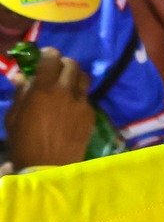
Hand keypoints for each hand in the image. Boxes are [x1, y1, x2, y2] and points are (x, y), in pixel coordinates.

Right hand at [6, 46, 95, 167]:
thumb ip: (21, 93)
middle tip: (56, 70)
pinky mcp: (91, 115)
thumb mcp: (13, 117)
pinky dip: (79, 96)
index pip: (52, 58)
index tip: (45, 57)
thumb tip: (23, 77)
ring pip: (84, 78)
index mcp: (43, 89)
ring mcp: (82, 103)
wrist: (47, 167)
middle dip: (64, 63)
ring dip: (75, 77)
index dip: (49, 54)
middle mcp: (66, 92)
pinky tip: (71, 106)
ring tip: (66, 85)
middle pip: (72, 64)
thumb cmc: (23, 142)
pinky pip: (87, 98)